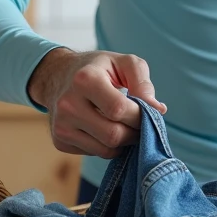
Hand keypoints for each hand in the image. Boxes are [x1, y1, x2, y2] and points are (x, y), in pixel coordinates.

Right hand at [26, 47, 166, 158]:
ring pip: (105, 150)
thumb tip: (158, 110)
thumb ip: (143, 82)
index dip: (139, 116)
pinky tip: (106, 128)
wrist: (58, 75)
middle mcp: (68, 104)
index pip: (119, 110)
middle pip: (113, 134)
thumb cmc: (98, 68)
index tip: (147, 112)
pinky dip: (107, 146)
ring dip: (123, 142)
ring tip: (125, 125)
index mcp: (85, 80)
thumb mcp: (124, 63)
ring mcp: (61, 125)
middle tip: (140, 123)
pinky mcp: (60, 140)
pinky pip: (94, 153)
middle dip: (134, 132)